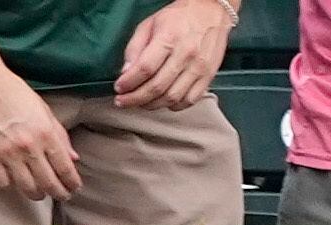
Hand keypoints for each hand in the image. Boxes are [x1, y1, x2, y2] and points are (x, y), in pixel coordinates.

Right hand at [0, 62, 77, 194]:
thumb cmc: (13, 92)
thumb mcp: (43, 110)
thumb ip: (60, 135)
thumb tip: (74, 158)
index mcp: (46, 134)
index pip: (66, 170)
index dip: (72, 184)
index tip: (73, 188)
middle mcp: (29, 146)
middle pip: (50, 184)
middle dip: (59, 194)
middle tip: (61, 195)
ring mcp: (7, 152)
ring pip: (28, 188)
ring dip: (36, 194)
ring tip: (38, 191)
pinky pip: (2, 182)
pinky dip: (9, 184)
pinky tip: (12, 178)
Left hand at [111, 0, 226, 106]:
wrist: (210, 12)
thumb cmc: (179, 17)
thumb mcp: (150, 23)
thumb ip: (136, 47)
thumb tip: (126, 71)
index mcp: (168, 38)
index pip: (145, 68)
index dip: (129, 82)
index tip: (119, 88)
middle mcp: (185, 55)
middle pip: (157, 86)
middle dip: (136, 98)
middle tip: (124, 102)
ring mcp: (199, 68)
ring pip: (172, 97)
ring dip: (153, 104)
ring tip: (141, 103)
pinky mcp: (208, 77)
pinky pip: (190, 100)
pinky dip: (174, 106)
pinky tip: (164, 102)